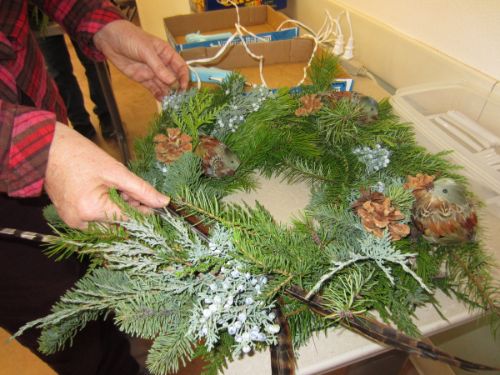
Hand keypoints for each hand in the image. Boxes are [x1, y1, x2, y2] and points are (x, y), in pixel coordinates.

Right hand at [44, 123, 168, 227]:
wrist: (47, 148)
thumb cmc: (80, 156)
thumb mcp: (116, 171)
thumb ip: (142, 189)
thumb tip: (163, 202)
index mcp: (92, 210)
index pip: (130, 221)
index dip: (145, 211)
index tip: (153, 202)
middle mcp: (81, 222)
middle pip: (119, 225)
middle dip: (131, 210)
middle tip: (129, 189)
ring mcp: (74, 222)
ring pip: (108, 224)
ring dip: (119, 211)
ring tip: (116, 188)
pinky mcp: (71, 218)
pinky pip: (96, 221)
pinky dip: (106, 210)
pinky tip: (106, 193)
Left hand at [93, 20, 188, 98]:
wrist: (109, 39)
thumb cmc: (130, 38)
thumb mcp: (146, 50)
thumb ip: (158, 66)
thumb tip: (172, 81)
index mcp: (166, 53)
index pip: (180, 66)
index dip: (184, 77)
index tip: (184, 87)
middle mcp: (161, 64)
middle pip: (174, 78)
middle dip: (177, 88)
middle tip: (179, 99)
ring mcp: (152, 72)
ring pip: (164, 85)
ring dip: (168, 94)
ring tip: (171, 103)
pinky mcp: (143, 79)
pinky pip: (153, 89)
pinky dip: (158, 95)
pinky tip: (162, 102)